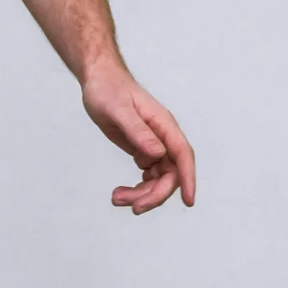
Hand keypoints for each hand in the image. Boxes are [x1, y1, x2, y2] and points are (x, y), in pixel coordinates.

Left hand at [81, 61, 195, 213]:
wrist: (98, 79)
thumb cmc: (108, 89)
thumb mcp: (118, 110)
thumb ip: (138, 132)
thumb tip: (159, 153)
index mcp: (163, 125)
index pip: (183, 155)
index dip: (188, 179)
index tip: (189, 201)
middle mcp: (163, 137)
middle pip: (171, 174)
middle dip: (154, 194)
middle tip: (132, 207)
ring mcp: (154, 144)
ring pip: (159, 179)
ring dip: (142, 194)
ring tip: (116, 198)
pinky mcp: (143, 149)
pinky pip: (148, 176)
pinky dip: (138, 188)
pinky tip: (121, 192)